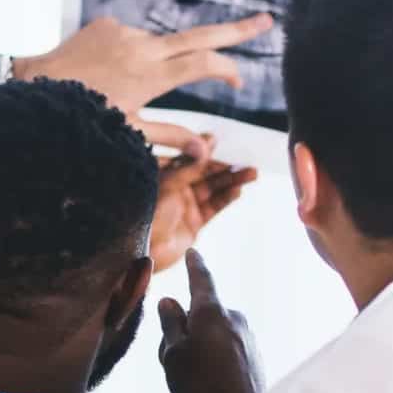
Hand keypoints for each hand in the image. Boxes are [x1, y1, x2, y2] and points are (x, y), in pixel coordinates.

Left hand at [16, 13, 273, 153]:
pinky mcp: (107, 24)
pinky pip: (131, 40)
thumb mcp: (126, 133)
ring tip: (121, 89)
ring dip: (158, 63)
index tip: (239, 80)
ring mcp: (124, 32)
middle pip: (199, 34)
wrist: (34, 87)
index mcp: (149, 77)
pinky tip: (107, 76)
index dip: (227, 68)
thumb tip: (207, 149)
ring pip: (159, 45)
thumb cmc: (81, 119)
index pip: (203, 63)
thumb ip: (169, 136)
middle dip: (236, 29)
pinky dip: (132, 56)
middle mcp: (142, 48)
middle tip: (267, 21)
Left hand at [151, 142, 257, 272]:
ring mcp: (185, 207)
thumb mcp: (168, 184)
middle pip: (205, 173)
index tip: (219, 140)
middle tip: (246, 160)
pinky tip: (238, 190)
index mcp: (163, 177)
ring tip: (251, 173)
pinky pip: (213, 208)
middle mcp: (176, 190)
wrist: (141, 252)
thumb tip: (209, 141)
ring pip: (213, 189)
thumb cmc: (146, 215)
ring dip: (232, 181)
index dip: (204, 150)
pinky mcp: (193, 224)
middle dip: (225, 166)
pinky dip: (226, 198)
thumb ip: (189, 164)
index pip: (189, 159)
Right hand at [159, 249, 262, 392]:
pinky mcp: (255, 354)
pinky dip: (216, 358)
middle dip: (186, 329)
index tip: (194, 253)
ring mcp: (247, 336)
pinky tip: (212, 384)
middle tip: (171, 359)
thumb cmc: (201, 384)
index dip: (194, 266)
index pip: (201, 280)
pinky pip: (227, 348)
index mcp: (210, 311)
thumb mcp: (172, 354)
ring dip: (200, 346)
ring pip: (214, 333)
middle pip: (202, 314)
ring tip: (192, 377)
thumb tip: (169, 301)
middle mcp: (233, 317)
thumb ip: (170, 324)